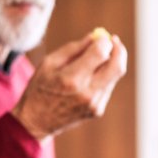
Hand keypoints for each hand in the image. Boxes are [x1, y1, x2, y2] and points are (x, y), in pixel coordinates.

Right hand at [12, 32, 126, 139]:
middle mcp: (87, 93)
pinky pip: (107, 87)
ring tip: (100, 55)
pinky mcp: (98, 110)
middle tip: (115, 41)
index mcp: (71, 78)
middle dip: (119, 51)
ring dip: (112, 63)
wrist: (38, 120)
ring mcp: (95, 104)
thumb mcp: (49, 62)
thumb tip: (95, 37)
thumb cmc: (40, 87)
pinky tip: (92, 74)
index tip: (104, 37)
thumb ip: (74, 48)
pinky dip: (104, 77)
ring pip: (114, 77)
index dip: (105, 42)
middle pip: (117, 67)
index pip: (100, 55)